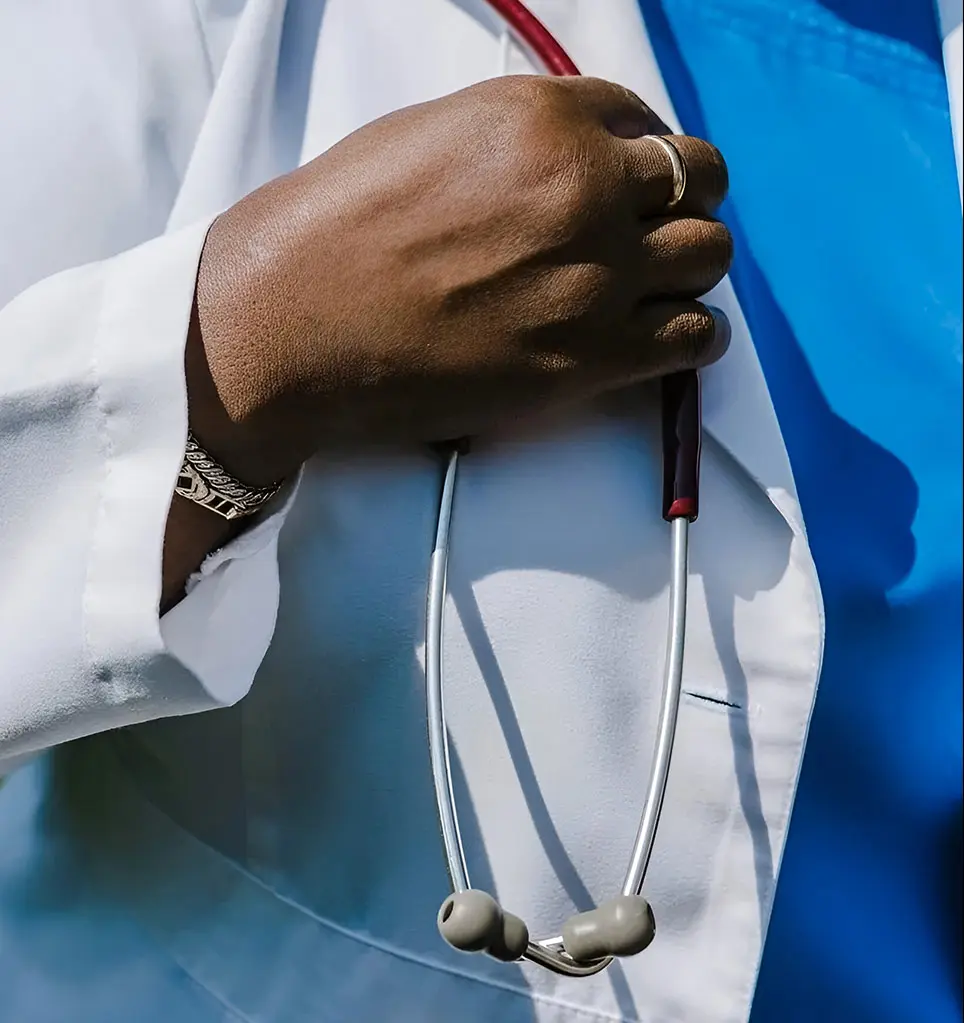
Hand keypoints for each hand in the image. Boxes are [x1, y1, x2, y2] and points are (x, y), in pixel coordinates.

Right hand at [187, 75, 732, 485]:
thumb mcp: (423, 138)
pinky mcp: (590, 358)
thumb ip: (510, 143)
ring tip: (657, 288)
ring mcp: (595, 276)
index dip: (640, 152)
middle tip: (652, 231)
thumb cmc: (331, 231)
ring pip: (708, 257)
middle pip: (697, 179)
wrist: (291, 327)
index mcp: (540, 119)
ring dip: (689, 267)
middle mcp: (584, 188)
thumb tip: (552, 162)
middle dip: (682, 200)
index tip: (632, 181)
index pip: (641, 117)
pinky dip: (693, 334)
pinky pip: (696, 337)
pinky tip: (665, 336)